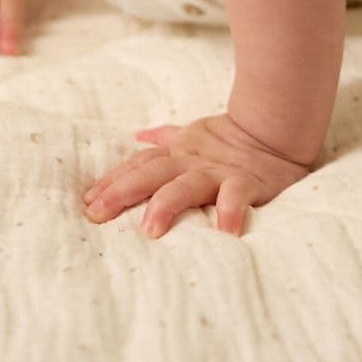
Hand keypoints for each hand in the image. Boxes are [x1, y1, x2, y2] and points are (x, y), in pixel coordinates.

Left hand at [81, 111, 315, 239]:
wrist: (274, 130)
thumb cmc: (228, 140)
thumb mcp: (192, 136)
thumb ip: (164, 139)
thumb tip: (138, 136)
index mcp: (176, 155)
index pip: (137, 166)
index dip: (111, 181)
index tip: (87, 201)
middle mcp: (191, 163)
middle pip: (150, 174)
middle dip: (122, 192)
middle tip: (97, 214)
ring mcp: (218, 172)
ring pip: (186, 185)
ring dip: (167, 204)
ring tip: (150, 229)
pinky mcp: (247, 182)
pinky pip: (237, 196)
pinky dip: (230, 211)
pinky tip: (223, 231)